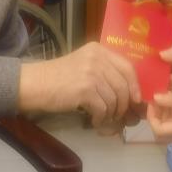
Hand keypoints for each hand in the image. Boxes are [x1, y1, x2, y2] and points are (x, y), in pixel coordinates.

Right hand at [19, 43, 140, 132]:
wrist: (35, 84)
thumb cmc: (58, 78)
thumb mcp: (83, 66)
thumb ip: (105, 74)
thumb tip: (130, 97)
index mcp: (98, 50)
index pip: (128, 67)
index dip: (134, 86)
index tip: (136, 100)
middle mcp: (97, 58)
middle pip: (123, 85)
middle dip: (124, 105)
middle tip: (119, 116)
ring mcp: (91, 73)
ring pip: (114, 99)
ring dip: (111, 114)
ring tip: (103, 118)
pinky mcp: (85, 89)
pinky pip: (103, 109)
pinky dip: (101, 119)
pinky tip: (95, 121)